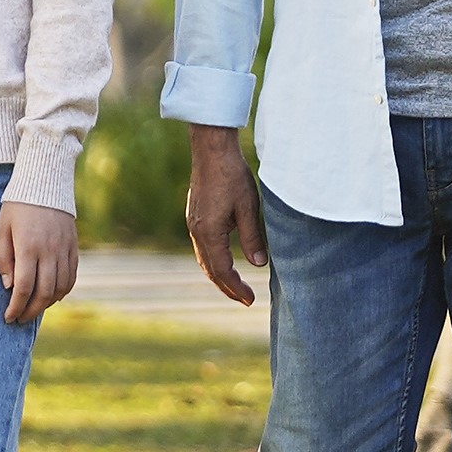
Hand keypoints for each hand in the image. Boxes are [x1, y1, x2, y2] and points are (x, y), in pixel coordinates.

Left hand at [0, 199, 78, 323]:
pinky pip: (72, 277)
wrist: (45, 183)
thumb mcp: (2, 229)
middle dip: (31, 311)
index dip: (16, 306)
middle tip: (20, 319)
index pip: (24, 287)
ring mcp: (65, 250)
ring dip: (47, 304)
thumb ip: (3, 258)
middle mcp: (50, 251)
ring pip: (60, 288)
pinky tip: (51, 296)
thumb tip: (9, 286)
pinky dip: (62, 291)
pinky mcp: (74, 247)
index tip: (8, 317)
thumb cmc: (17, 207)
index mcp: (29, 247)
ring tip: (34, 309)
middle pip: (44, 293)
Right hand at [184, 123, 265, 306]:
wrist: (212, 150)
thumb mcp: (248, 208)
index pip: (222, 270)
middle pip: (209, 269)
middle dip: (226, 287)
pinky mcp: (195, 215)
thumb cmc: (232, 176)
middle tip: (244, 300)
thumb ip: (252, 238)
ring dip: (219, 275)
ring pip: (203, 259)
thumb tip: (258, 265)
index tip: (250, 300)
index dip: (236, 288)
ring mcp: (193, 223)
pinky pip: (201, 247)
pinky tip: (224, 260)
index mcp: (209, 232)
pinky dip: (213, 260)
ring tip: (235, 286)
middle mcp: (196, 231)